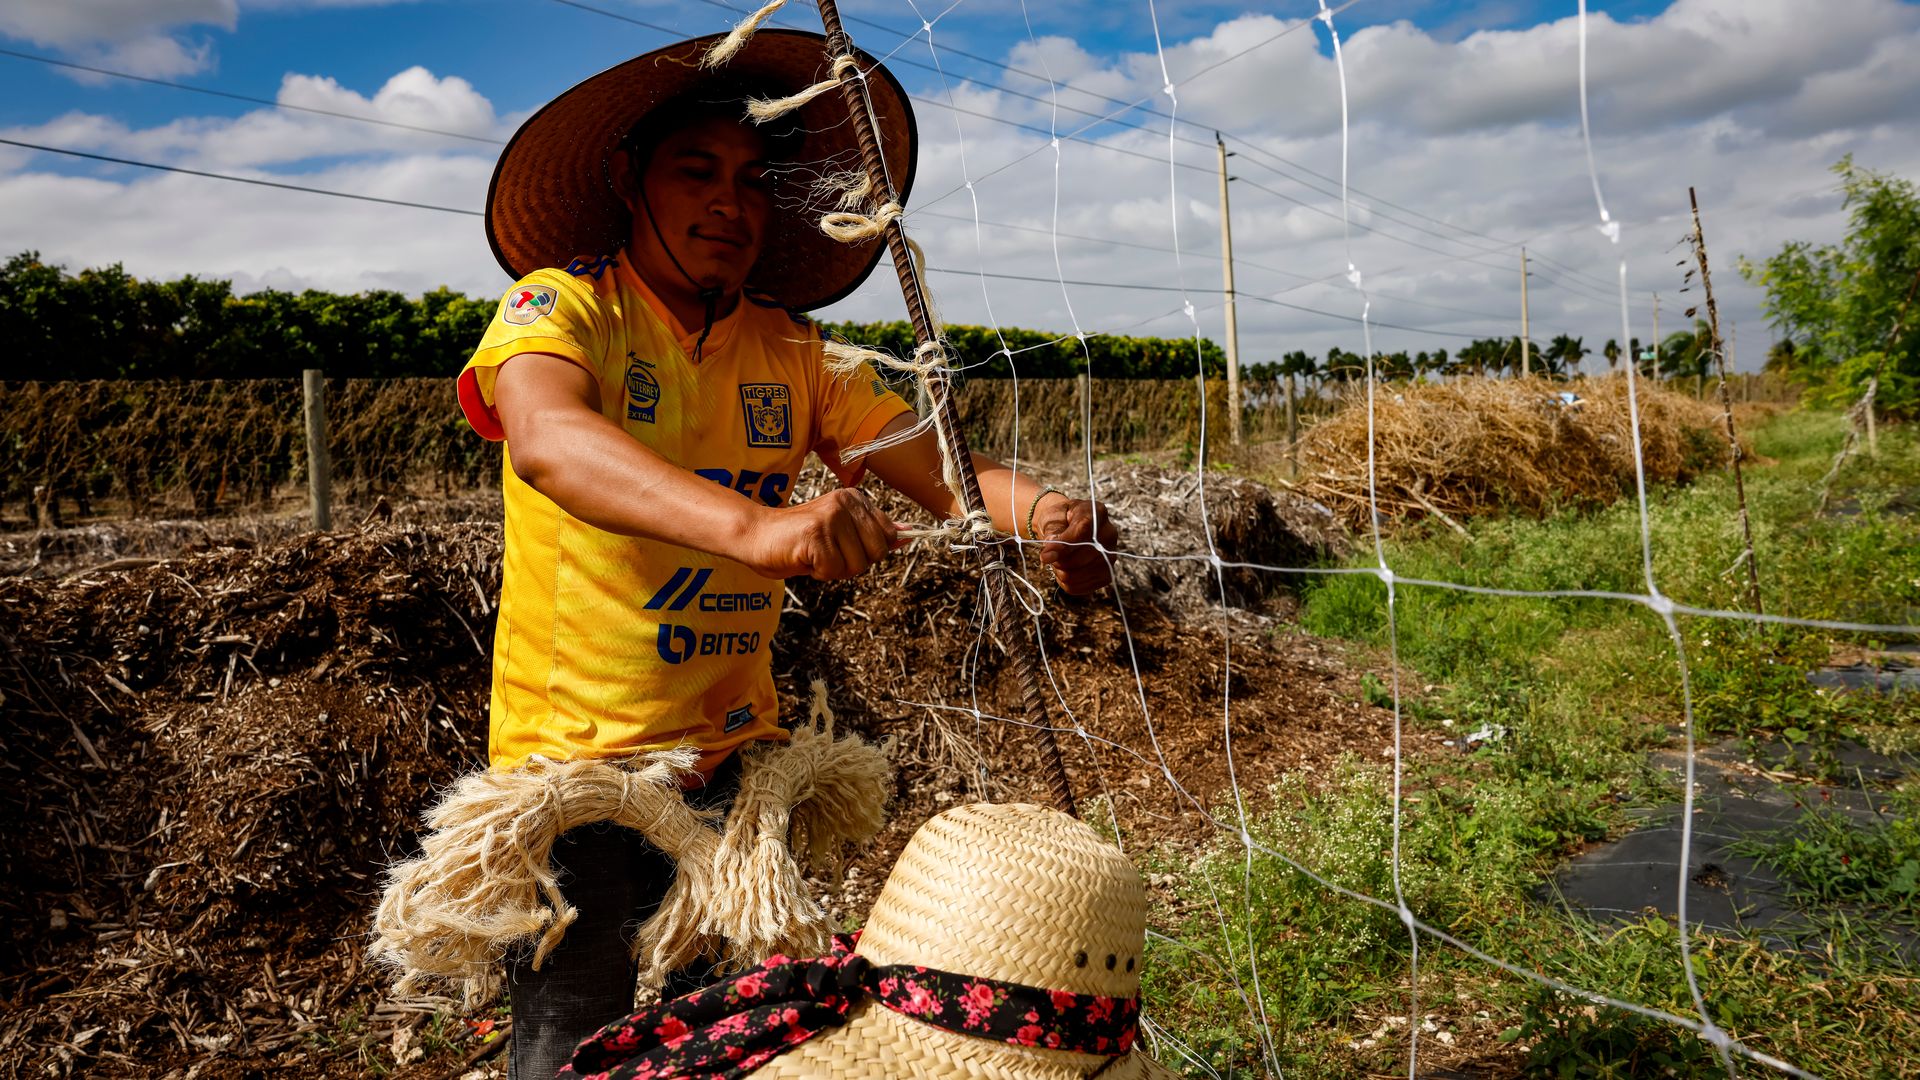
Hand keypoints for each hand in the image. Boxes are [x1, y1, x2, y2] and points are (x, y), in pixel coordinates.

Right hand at [740, 488, 903, 580]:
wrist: (755, 535)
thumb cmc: (798, 540)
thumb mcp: (841, 534)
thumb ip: (873, 533)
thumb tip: (909, 534)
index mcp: (855, 499)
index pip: (888, 536)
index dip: (866, 551)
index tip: (843, 546)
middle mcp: (845, 503)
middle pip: (877, 553)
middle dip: (853, 563)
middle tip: (827, 554)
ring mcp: (831, 516)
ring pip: (857, 565)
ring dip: (834, 569)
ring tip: (814, 555)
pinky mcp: (816, 534)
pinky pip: (834, 570)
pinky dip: (819, 573)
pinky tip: (803, 558)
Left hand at [1033, 495, 1117, 594]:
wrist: (1066, 527)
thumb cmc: (1059, 520)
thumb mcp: (1053, 520)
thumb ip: (1052, 536)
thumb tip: (1048, 556)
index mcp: (1096, 512)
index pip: (1082, 530)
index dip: (1063, 545)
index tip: (1045, 554)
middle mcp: (1109, 534)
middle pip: (1080, 557)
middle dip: (1058, 559)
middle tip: (1050, 554)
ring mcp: (1110, 556)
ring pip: (1077, 574)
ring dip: (1060, 571)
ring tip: (1058, 561)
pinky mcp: (1106, 575)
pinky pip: (1079, 587)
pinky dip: (1065, 582)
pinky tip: (1064, 570)